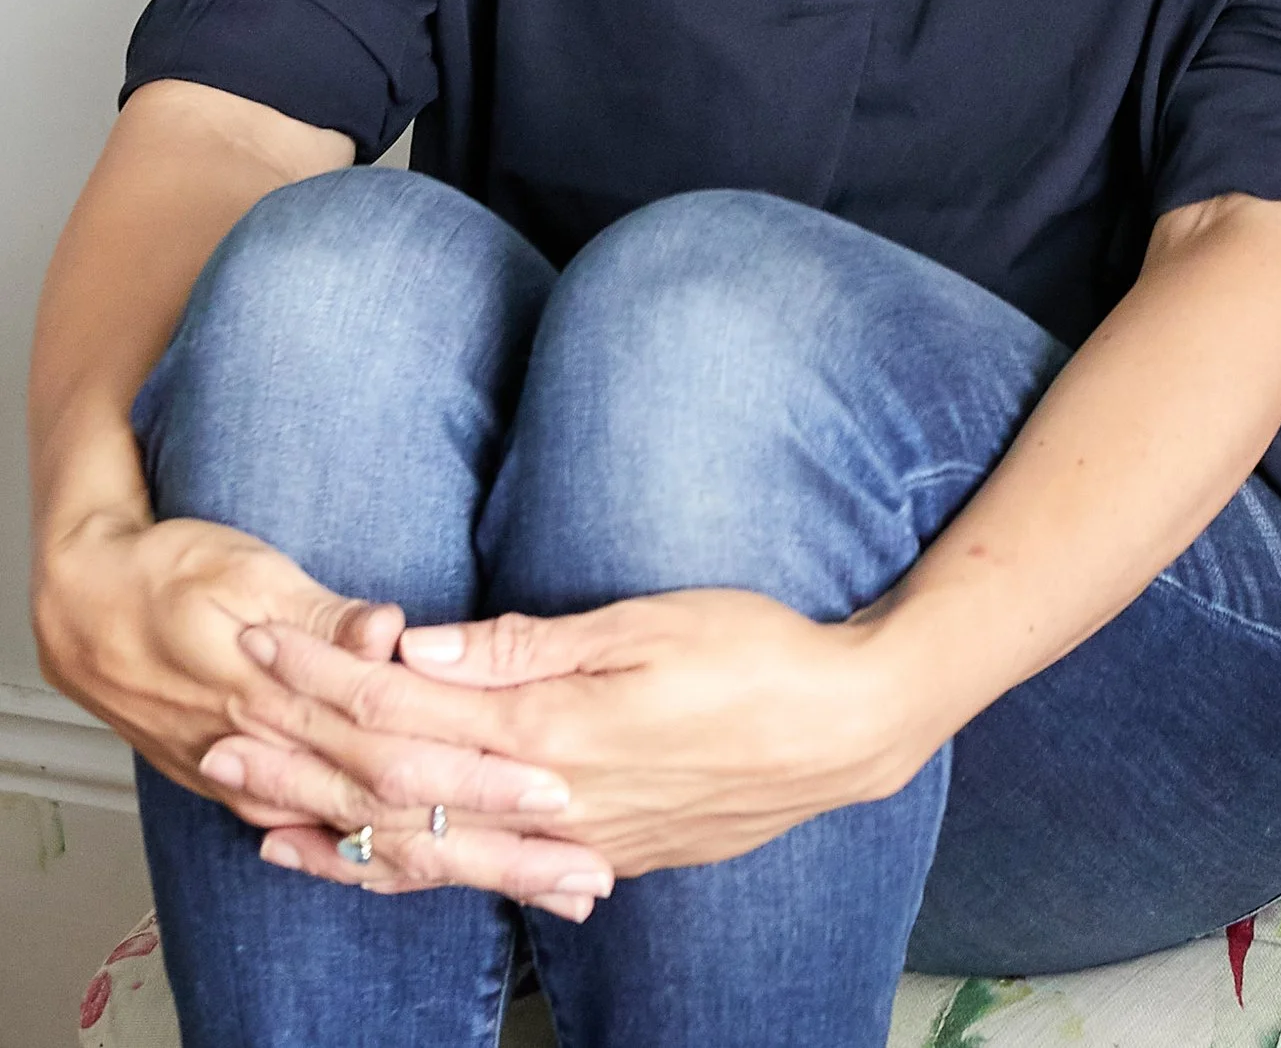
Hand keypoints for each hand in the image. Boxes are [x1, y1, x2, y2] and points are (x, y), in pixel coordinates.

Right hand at [35, 512, 610, 919]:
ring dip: (468, 866)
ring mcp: (271, 782)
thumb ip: (324, 612)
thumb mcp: (244, 568)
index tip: (554, 789)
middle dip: (498, 846)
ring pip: (381, 841)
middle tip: (580, 871)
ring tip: (548, 887)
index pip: (406, 750)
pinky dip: (393, 868)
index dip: (480, 773)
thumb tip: (388, 632)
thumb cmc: (168, 573)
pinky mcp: (263, 787)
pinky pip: (337, 843)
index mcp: (288, 704)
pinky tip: (441, 879)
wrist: (81, 606)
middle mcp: (283, 757)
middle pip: (409, 813)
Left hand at [204, 590, 930, 889]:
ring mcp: (567, 841)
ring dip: (333, 829)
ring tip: (257, 817)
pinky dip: (404, 874)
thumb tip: (417, 649)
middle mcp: (544, 799)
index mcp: (549, 730)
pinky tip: (366, 866)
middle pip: (396, 788)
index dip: (325, 676)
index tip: (261, 640)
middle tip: (217, 735)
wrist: (843, 731)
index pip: (406, 707)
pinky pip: (473, 878)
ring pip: (424, 850)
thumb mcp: (647, 623)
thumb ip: (526, 645)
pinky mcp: (593, 856)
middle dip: (301, 759)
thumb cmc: (758, 655)